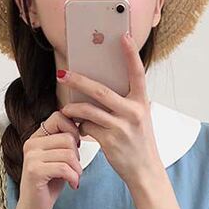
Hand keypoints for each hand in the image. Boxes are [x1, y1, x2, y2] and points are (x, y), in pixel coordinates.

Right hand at [14, 110, 82, 208]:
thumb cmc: (47, 186)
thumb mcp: (58, 160)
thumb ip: (65, 144)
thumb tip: (82, 125)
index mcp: (36, 138)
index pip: (59, 117)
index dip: (73, 130)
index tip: (76, 147)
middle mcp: (31, 144)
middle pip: (68, 138)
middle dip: (77, 156)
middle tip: (75, 170)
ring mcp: (31, 157)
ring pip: (68, 153)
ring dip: (77, 169)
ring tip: (74, 179)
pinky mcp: (35, 171)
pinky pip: (64, 168)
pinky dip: (74, 178)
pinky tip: (72, 185)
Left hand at [57, 32, 161, 185]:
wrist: (145, 172)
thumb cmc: (140, 144)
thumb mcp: (139, 119)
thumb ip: (125, 104)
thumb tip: (97, 92)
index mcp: (141, 103)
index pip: (137, 73)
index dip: (130, 54)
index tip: (123, 36)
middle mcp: (133, 112)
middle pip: (100, 90)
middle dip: (78, 81)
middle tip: (63, 74)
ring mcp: (121, 127)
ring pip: (89, 110)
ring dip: (72, 109)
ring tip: (65, 109)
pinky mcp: (110, 141)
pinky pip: (88, 128)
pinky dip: (81, 127)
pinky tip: (78, 129)